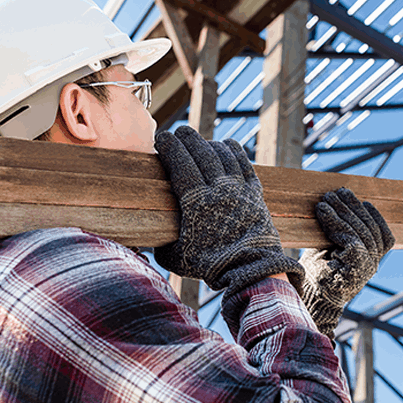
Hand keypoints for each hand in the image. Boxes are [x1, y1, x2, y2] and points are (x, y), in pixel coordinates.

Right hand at [153, 126, 303, 296]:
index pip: (180, 163)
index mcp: (195, 201)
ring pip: (223, 155)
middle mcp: (218, 189)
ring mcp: (239, 189)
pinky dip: (234, 151)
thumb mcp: (175, 256)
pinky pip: (244, 164)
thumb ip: (161, 241)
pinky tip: (226, 145)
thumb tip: (147, 235)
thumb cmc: (209, 265)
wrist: (250, 270)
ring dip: (209, 143)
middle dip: (188, 138)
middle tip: (178, 132)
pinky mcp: (255, 193)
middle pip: (201, 153)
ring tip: (199, 140)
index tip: (162, 138)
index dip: (170, 147)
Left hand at [299, 187, 394, 339]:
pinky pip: (349, 239)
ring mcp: (367, 266)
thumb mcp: (331, 248)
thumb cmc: (318, 272)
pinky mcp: (356, 267)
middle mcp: (373, 263)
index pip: (382, 233)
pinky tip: (322, 213)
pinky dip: (334, 223)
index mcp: (372, 259)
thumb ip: (340, 233)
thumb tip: (335, 206)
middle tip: (337, 192)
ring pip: (358, 231)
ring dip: (340, 211)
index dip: (373, 215)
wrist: (311, 297)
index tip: (361, 199)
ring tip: (325, 200)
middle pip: (369, 228)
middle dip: (352, 207)